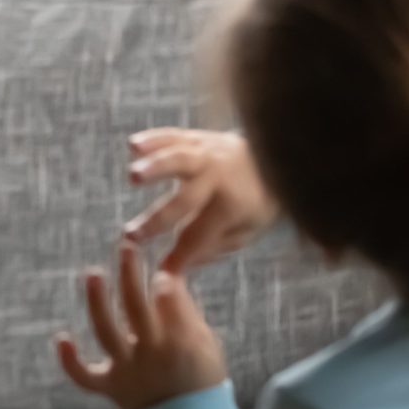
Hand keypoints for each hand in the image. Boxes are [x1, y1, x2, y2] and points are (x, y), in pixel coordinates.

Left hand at [54, 243, 227, 408]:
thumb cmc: (201, 380)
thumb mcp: (207, 345)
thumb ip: (186, 314)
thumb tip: (167, 278)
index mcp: (180, 341)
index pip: (169, 300)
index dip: (164, 280)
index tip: (162, 268)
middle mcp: (151, 352)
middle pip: (136, 307)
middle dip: (130, 274)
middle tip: (126, 247)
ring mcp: (128, 370)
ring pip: (107, 332)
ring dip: (97, 301)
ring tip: (92, 273)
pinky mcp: (110, 387)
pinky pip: (85, 377)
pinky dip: (70, 360)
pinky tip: (61, 337)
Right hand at [123, 128, 279, 273]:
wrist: (276, 159)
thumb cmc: (255, 203)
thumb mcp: (243, 233)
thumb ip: (209, 248)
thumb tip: (174, 268)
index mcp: (233, 205)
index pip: (200, 236)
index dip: (181, 256)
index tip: (161, 272)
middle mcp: (220, 177)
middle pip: (187, 198)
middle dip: (158, 219)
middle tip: (131, 234)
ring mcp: (208, 153)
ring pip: (179, 158)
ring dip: (155, 167)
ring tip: (133, 175)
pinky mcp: (198, 138)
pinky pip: (174, 136)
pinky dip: (153, 139)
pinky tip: (133, 145)